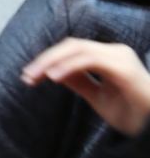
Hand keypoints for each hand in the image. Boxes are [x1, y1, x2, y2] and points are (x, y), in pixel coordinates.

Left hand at [22, 39, 149, 135]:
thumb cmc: (131, 111)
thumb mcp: (97, 96)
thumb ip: (79, 82)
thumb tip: (55, 73)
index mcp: (106, 57)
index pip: (72, 50)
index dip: (48, 60)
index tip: (29, 77)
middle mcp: (113, 52)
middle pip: (72, 45)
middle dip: (46, 59)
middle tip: (26, 76)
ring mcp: (119, 57)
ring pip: (79, 49)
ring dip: (53, 61)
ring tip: (35, 76)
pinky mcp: (122, 67)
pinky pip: (91, 60)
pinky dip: (70, 66)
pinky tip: (54, 77)